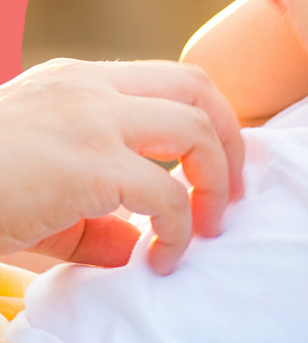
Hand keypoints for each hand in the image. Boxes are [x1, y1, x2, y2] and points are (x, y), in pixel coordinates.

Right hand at [0, 59, 244, 274]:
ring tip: (206, 230)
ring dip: (217, 184)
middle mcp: (88, 88)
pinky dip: (178, 230)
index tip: (216, 171)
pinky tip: (161, 259)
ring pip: (195, 132)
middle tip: (233, 196)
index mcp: (78, 84)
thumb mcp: (39, 194)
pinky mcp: (86, 164)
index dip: (210, 123)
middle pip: (199, 89)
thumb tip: (138, 247)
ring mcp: (88, 120)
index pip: (172, 82)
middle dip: (232, 142)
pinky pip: (165, 195)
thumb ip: (94, 217)